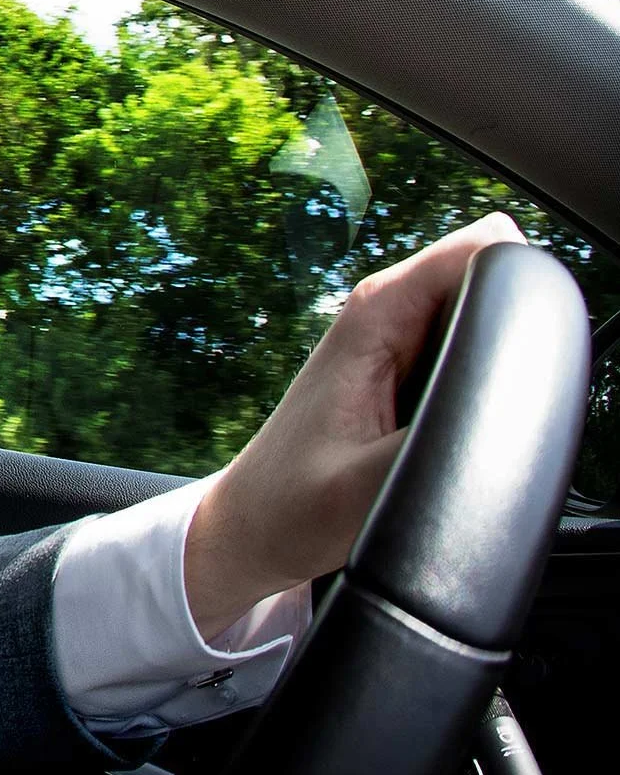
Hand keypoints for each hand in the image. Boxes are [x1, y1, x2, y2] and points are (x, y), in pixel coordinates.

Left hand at [185, 213, 527, 638]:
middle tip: (498, 400)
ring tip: (477, 418)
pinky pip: (472, 348)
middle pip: (495, 274)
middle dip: (517, 325)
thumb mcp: (370, 486)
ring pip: (488, 311)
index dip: (521, 285)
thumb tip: (501, 412)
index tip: (522, 348)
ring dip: (503, 355)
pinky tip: (468, 424)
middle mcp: (388, 312)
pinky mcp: (407, 369)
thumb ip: (441, 440)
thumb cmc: (292, 507)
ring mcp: (398, 339)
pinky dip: (487, 377)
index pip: (484, 246)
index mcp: (377, 314)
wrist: (252, 528)